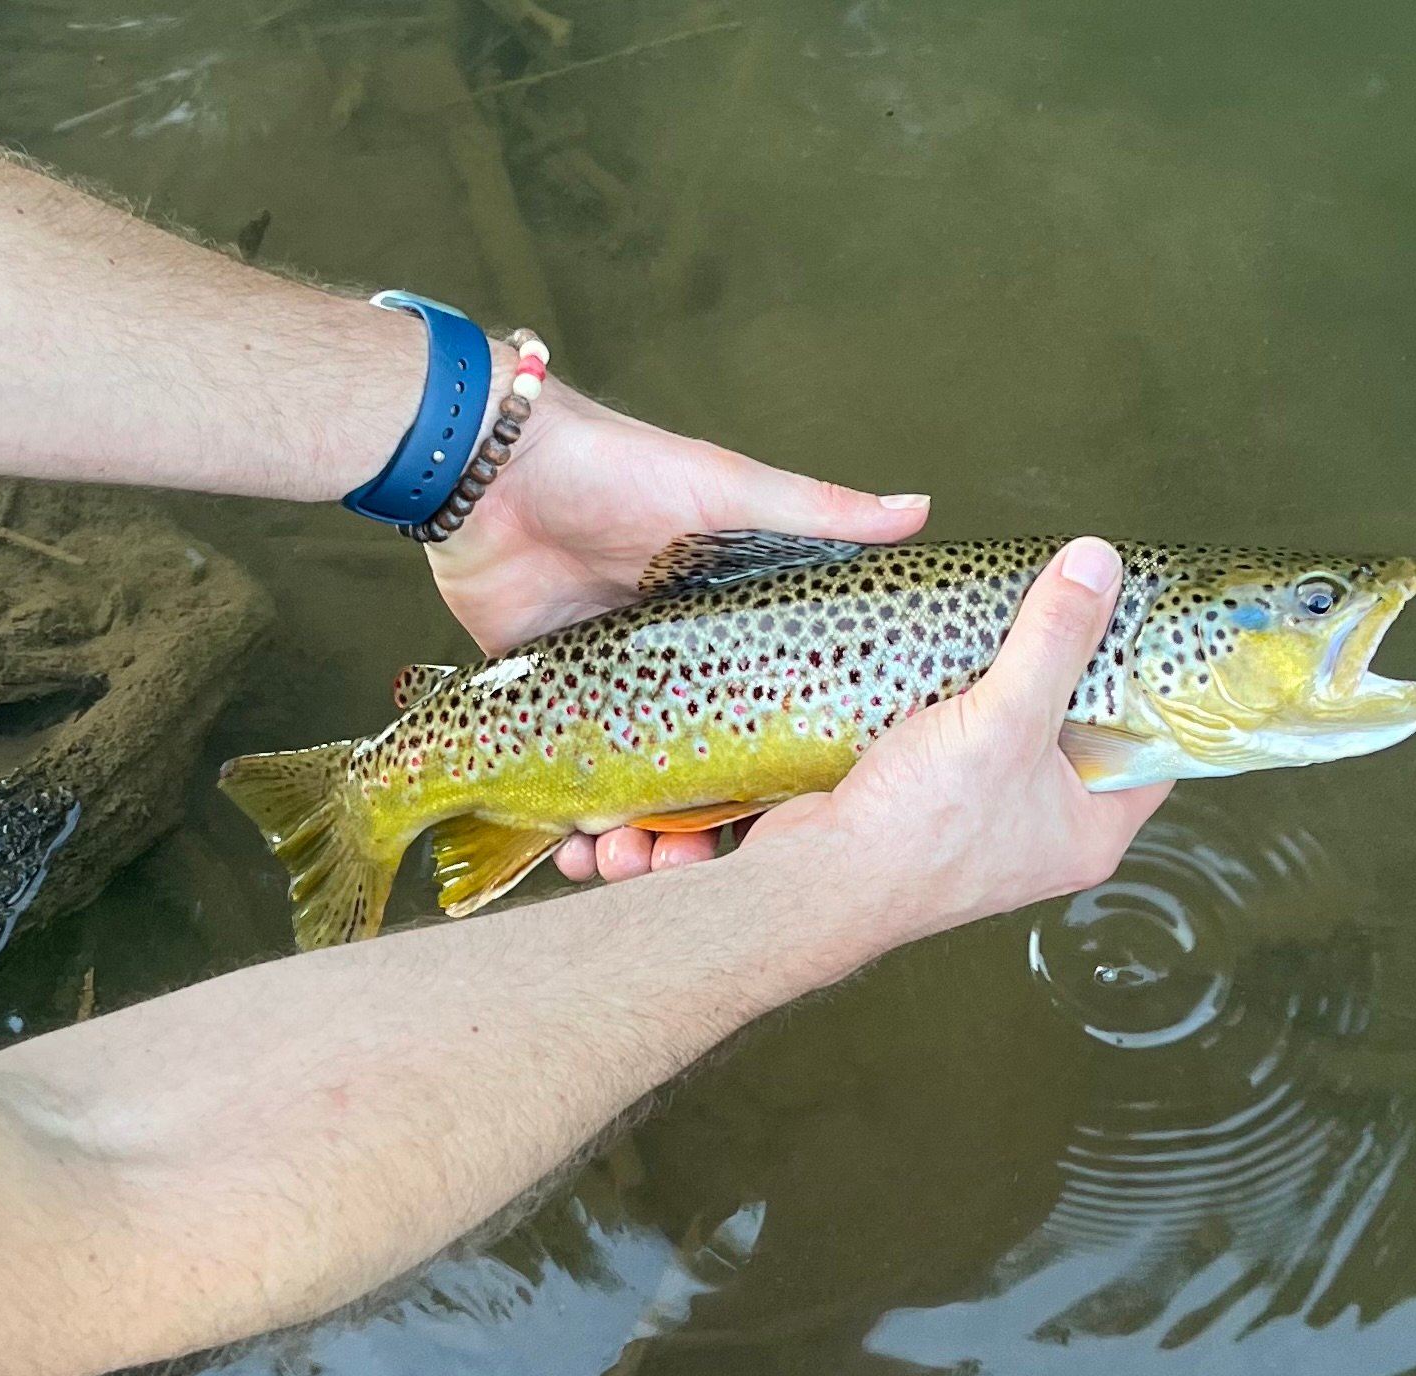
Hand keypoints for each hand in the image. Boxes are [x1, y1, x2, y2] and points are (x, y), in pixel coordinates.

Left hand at [432, 381, 927, 882]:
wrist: (494, 468)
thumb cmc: (617, 469)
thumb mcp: (729, 492)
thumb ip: (820, 513)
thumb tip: (920, 508)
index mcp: (728, 639)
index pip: (764, 734)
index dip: (771, 795)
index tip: (774, 839)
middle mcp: (675, 676)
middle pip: (697, 786)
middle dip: (690, 842)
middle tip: (676, 865)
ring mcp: (608, 694)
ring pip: (630, 801)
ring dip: (628, 849)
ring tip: (619, 868)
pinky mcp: (541, 701)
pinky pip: (559, 787)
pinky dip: (563, 830)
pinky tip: (570, 854)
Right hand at [740, 537, 1171, 951]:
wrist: (819, 880)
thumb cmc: (919, 833)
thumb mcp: (1005, 721)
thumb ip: (1055, 641)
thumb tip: (1097, 569)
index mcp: (1091, 832)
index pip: (1150, 753)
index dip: (1151, 691)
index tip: (1139, 633)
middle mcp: (1046, 834)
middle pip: (1080, 734)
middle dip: (1069, 673)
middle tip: (1070, 610)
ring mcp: (988, 824)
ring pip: (1015, 734)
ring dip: (1007, 683)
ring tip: (1009, 621)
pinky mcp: (934, 808)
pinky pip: (962, 742)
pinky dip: (957, 702)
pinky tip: (949, 659)